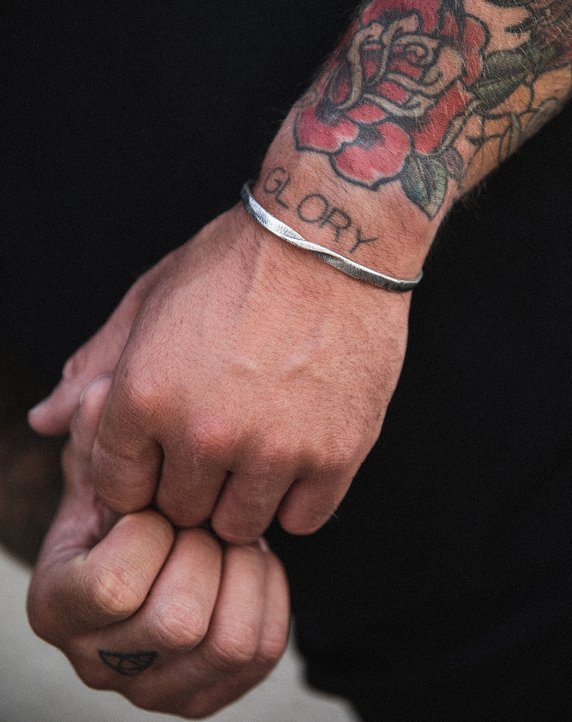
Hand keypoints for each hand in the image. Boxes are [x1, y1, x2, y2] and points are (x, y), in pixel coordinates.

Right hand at [28, 377, 288, 717]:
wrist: (174, 516)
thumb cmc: (140, 473)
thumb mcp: (115, 437)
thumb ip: (101, 417)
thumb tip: (88, 401)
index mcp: (56, 603)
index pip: (113, 585)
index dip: (151, 531)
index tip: (157, 501)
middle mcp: (95, 659)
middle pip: (178, 620)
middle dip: (203, 552)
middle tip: (204, 517)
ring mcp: (151, 687)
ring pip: (228, 642)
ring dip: (242, 572)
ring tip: (231, 535)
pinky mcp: (205, 691)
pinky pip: (262, 650)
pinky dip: (270, 592)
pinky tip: (252, 558)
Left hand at [29, 201, 409, 541]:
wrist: (333, 238)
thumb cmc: (237, 262)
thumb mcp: (152, 298)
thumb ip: (95, 364)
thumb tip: (44, 420)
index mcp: (145, 395)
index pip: (118, 488)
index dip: (139, 474)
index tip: (164, 456)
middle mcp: (203, 433)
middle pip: (181, 511)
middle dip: (191, 485)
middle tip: (219, 445)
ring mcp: (273, 448)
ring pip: (240, 525)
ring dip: (244, 497)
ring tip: (259, 450)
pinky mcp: (335, 454)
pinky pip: (302, 519)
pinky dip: (297, 497)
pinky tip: (298, 455)